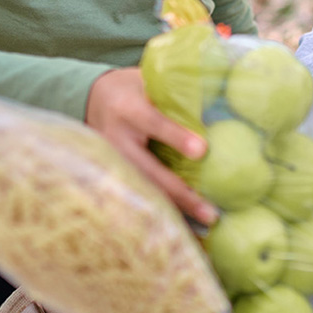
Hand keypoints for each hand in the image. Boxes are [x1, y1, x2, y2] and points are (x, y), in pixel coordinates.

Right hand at [84, 67, 217, 225]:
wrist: (93, 99)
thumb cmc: (132, 88)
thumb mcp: (146, 82)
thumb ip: (174, 95)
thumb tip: (219, 104)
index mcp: (128, 108)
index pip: (153, 123)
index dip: (176, 136)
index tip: (202, 151)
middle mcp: (116, 138)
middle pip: (149, 171)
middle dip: (180, 194)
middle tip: (211, 212)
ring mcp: (113, 161)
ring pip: (145, 190)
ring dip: (176, 212)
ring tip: (205, 228)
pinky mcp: (115, 176)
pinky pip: (141, 196)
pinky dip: (164, 215)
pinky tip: (188, 230)